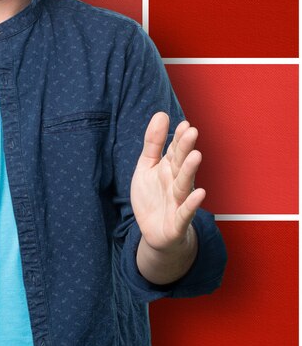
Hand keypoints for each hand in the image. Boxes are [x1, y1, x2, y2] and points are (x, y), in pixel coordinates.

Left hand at [130, 112, 205, 252]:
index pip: (174, 150)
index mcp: (168, 168)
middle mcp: (176, 182)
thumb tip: (161, 114)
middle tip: (192, 132)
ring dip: (190, 171)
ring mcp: (177, 202)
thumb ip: (153, 142)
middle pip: (180, 164)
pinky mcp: (176, 222)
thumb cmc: (153, 196)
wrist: (154, 231)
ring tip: (196, 155)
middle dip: (185, 148)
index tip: (184, 124)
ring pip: (184, 185)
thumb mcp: (146, 165)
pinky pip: (185, 213)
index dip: (178, 138)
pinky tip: (200, 193)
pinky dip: (192, 204)